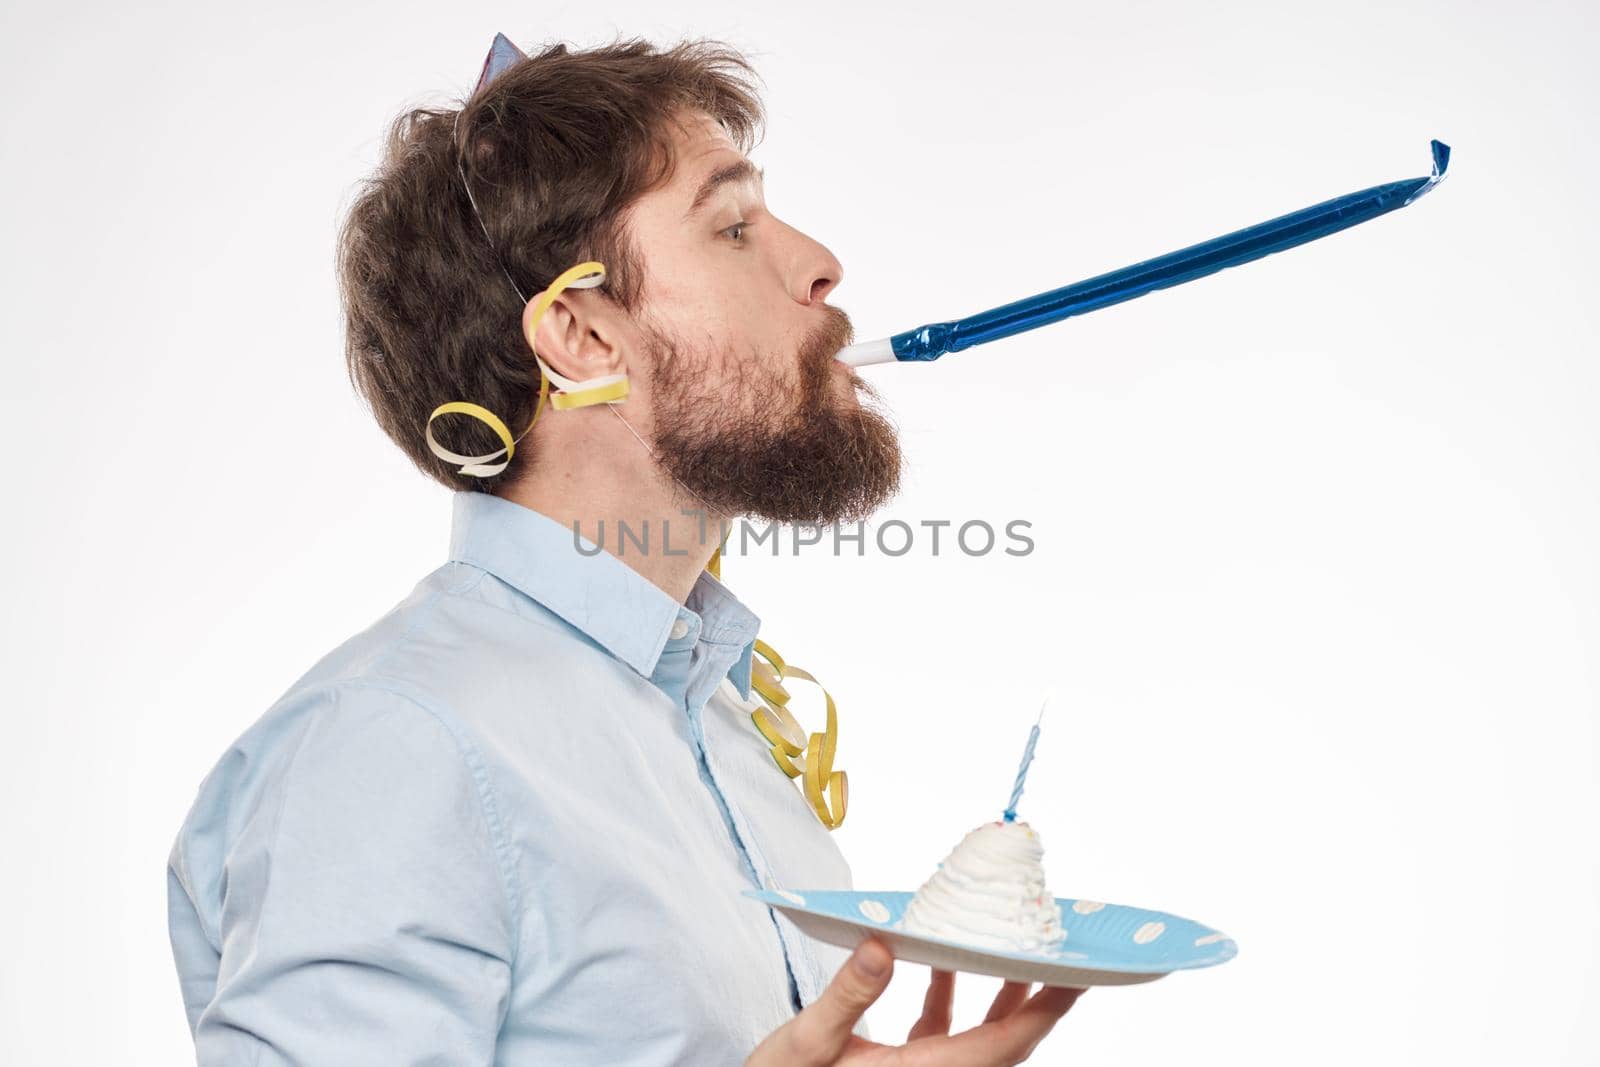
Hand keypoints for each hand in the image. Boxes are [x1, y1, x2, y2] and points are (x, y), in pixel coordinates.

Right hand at [745, 936, 1084, 1065]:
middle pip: (1003, 1042)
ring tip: (1013, 946)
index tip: (1078, 975)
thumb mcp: (806, 1044)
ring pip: (979, 1040)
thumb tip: (881, 946)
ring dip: (1000, 996)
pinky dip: (950, 1000)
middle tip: (1061, 950)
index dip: (1046, 1008)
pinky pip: (944, 1037)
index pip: (1003, 1045)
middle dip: (1036, 996)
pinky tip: (938, 964)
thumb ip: (847, 996)